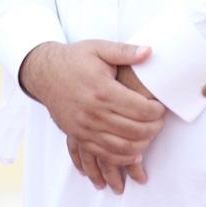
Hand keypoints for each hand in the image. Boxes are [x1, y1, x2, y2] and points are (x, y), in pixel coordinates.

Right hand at [20, 40, 164, 190]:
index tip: (161, 108)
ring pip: (120, 147)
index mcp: (102, 90)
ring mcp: (84, 127)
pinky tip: (133, 152)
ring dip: (141, 146)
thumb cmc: (75, 60)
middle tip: (159, 123)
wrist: (44, 74)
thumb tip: (149, 51)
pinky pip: (103, 154)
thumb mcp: (99, 48)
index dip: (156, 111)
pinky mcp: (78, 136)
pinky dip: (121, 158)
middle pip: (134, 130)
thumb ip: (125, 51)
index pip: (140, 109)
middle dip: (153, 129)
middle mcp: (93, 112)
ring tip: (150, 136)